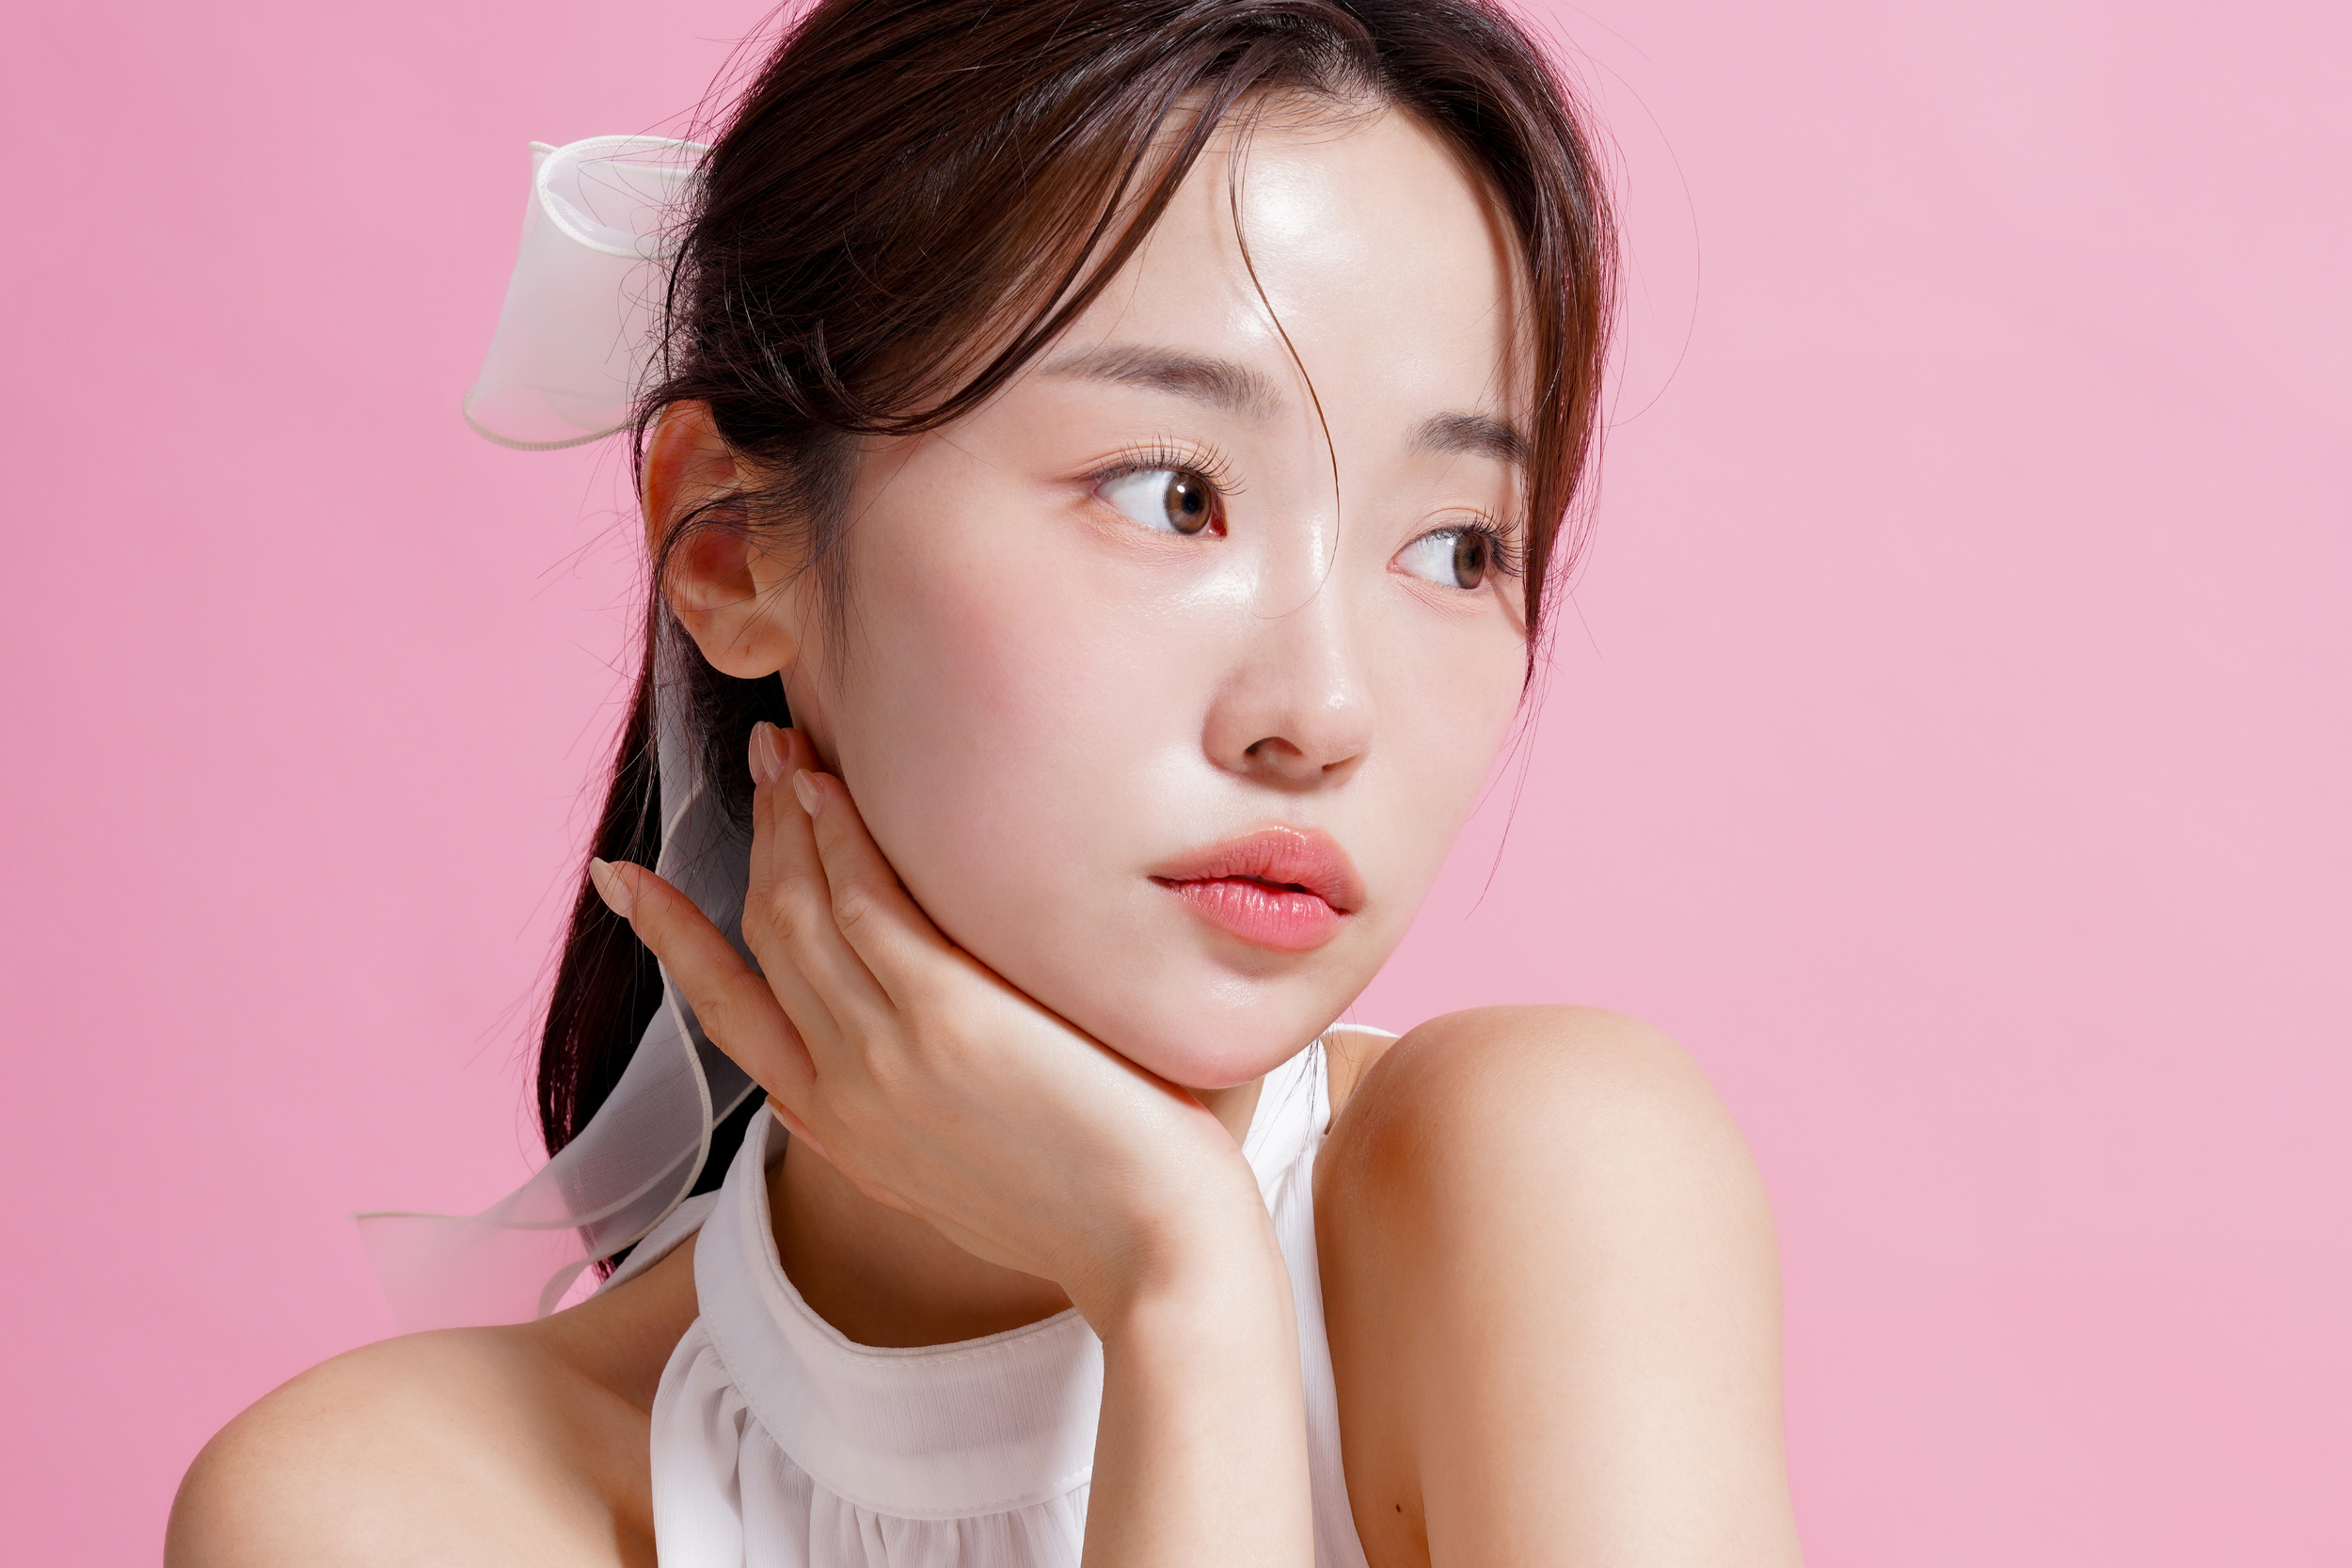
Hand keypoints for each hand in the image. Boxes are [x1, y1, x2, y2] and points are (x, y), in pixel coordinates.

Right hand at [588, 722, 1268, 1324]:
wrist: (1157, 1257)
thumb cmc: (1099, 1210)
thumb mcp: (973, 1170)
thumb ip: (928, 1107)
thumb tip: (938, 1051)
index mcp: (841, 1130)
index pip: (728, 1015)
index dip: (674, 938)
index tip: (627, 881)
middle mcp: (842, 1091)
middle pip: (761, 938)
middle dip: (753, 838)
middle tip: (760, 760)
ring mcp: (884, 1053)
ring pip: (801, 909)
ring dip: (790, 818)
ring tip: (792, 750)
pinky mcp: (946, 1017)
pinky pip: (866, 900)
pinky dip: (839, 837)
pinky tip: (835, 788)